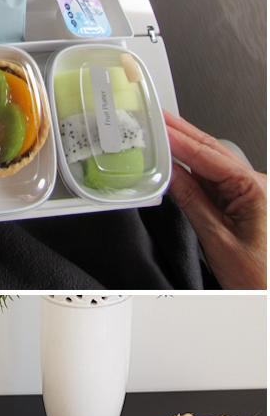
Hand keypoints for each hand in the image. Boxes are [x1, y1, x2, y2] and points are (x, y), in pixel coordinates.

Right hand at [164, 109, 265, 288]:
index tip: (157, 126)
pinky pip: (214, 180)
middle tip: (156, 117)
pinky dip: (192, 169)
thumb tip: (170, 175)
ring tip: (161, 133)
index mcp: (256, 189)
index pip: (210, 156)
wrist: (269, 297)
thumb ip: (193, 202)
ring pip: (213, 164)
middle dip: (182, 134)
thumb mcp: (217, 239)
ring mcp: (251, 194)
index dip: (180, 139)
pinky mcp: (244, 204)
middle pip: (213, 152)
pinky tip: (176, 163)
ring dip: (186, 148)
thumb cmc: (258, 276)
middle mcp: (256, 186)